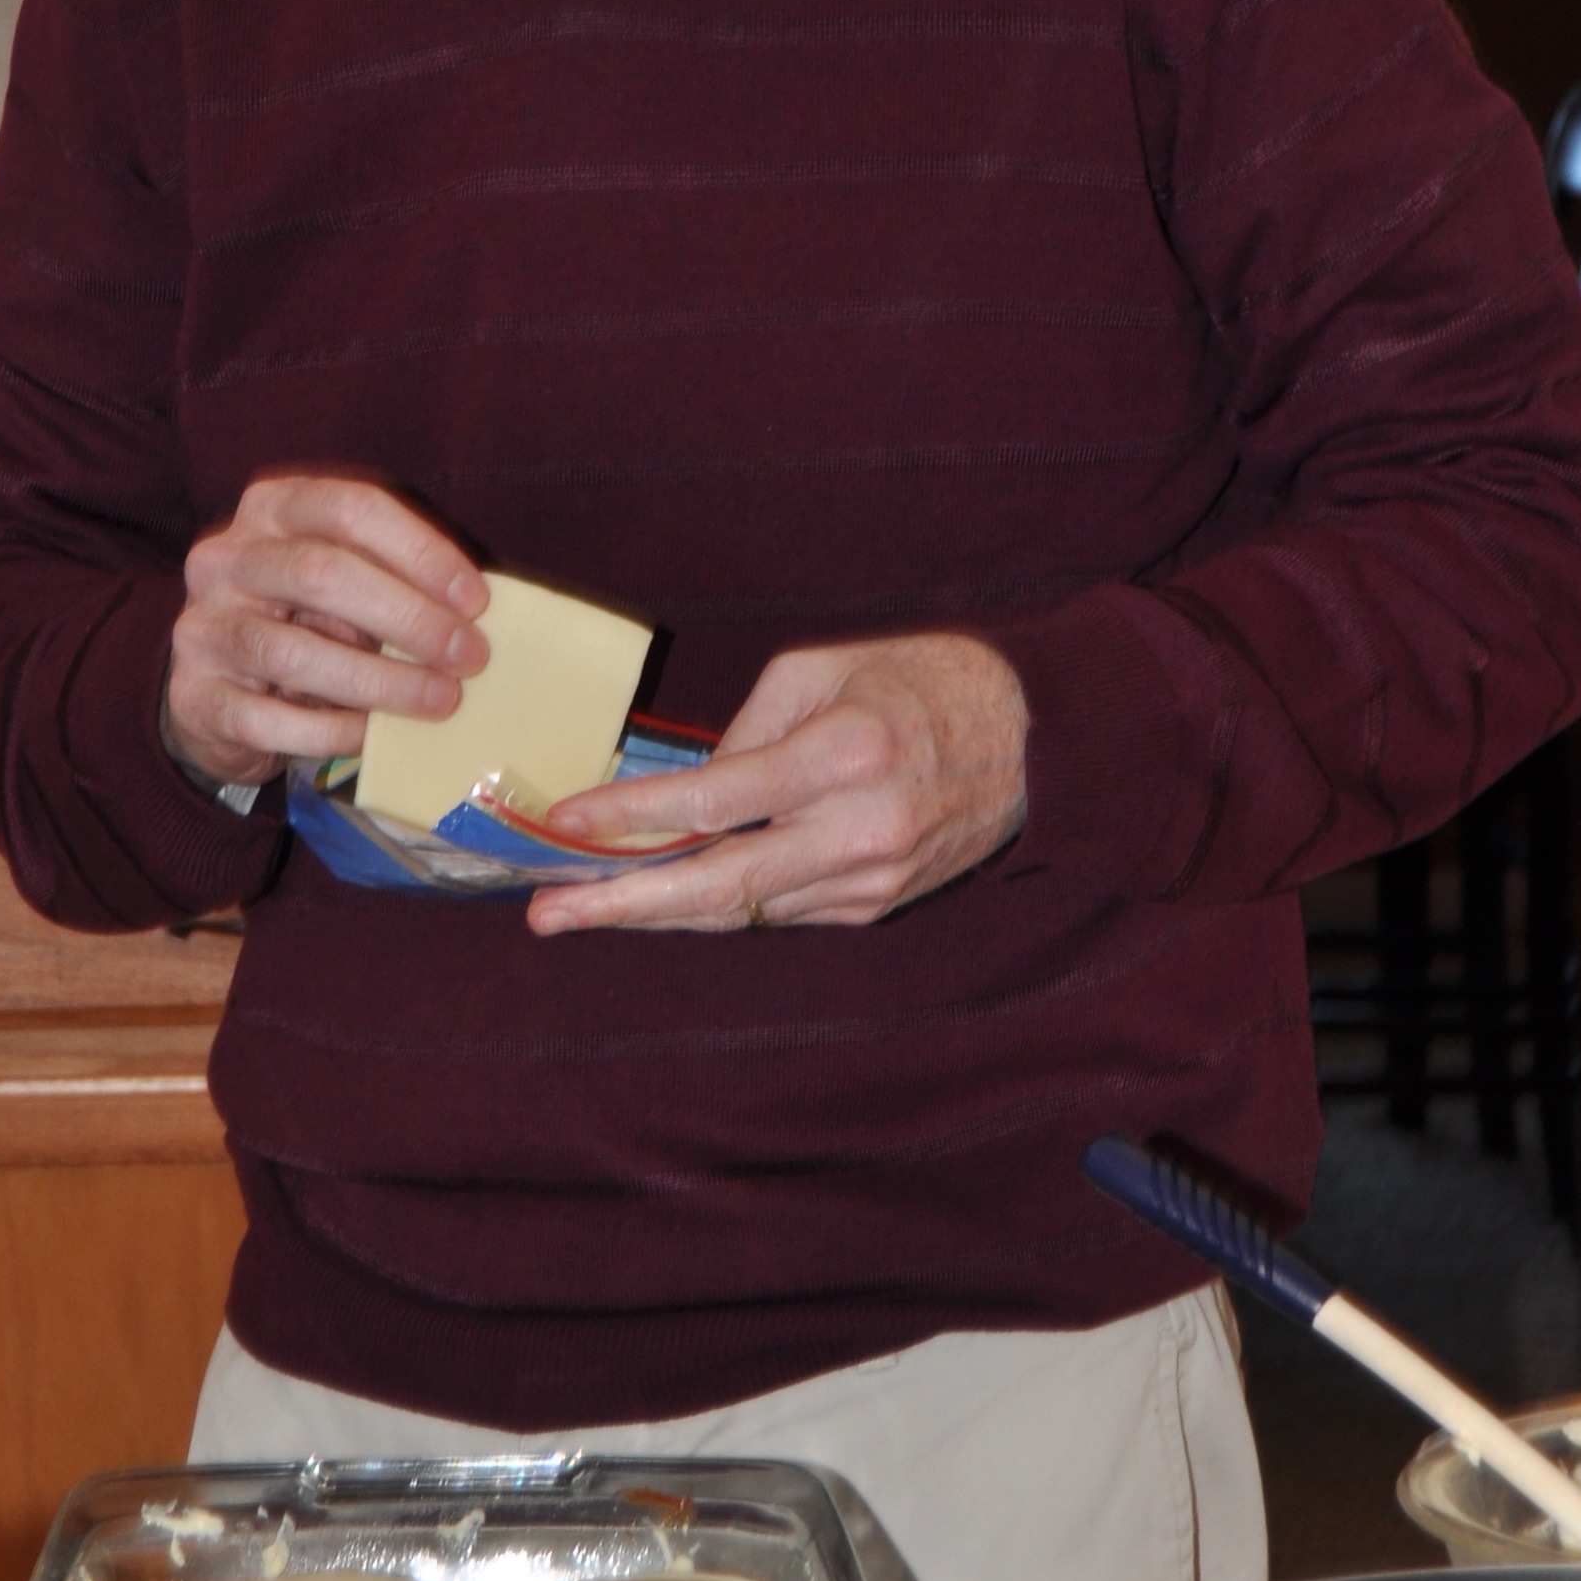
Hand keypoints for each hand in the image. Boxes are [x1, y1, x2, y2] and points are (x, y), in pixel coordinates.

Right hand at [162, 474, 487, 790]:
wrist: (217, 694)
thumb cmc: (303, 624)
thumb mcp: (344, 585)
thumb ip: (393, 581)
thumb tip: (470, 615)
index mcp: (270, 509)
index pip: (348, 508)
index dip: (419, 551)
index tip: (475, 599)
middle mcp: (224, 559)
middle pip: (320, 573)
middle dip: (409, 617)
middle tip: (469, 655)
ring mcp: (202, 628)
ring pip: (293, 652)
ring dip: (381, 680)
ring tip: (441, 700)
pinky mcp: (195, 697)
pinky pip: (269, 719)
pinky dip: (332, 730)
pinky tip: (373, 735)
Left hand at [524, 633, 1028, 936]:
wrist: (1033, 739)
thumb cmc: (920, 680)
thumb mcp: (826, 666)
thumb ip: (748, 728)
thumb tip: (687, 790)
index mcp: (845, 753)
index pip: (717, 800)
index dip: (632, 817)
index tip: (565, 823)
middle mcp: (859, 829)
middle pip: (720, 887)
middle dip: (622, 904)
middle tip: (547, 914)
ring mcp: (870, 879)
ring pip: (745, 910)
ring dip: (659, 910)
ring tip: (584, 907)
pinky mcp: (876, 905)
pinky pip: (780, 910)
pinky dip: (720, 904)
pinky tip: (667, 895)